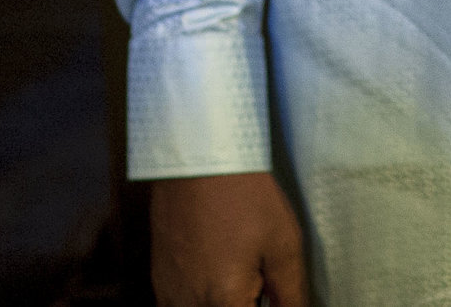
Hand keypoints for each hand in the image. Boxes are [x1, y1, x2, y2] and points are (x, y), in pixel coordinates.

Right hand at [151, 172, 311, 306]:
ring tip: (239, 274)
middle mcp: (190, 304)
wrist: (198, 158)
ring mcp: (170, 294)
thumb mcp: (283, 244)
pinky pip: (181, 305)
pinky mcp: (160, 281)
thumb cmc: (243, 195)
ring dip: (224, 301)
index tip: (269, 293)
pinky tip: (217, 273)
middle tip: (260, 283)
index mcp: (224, 302)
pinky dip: (202, 299)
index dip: (266, 306)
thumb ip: (290, 294)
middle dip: (246, 302)